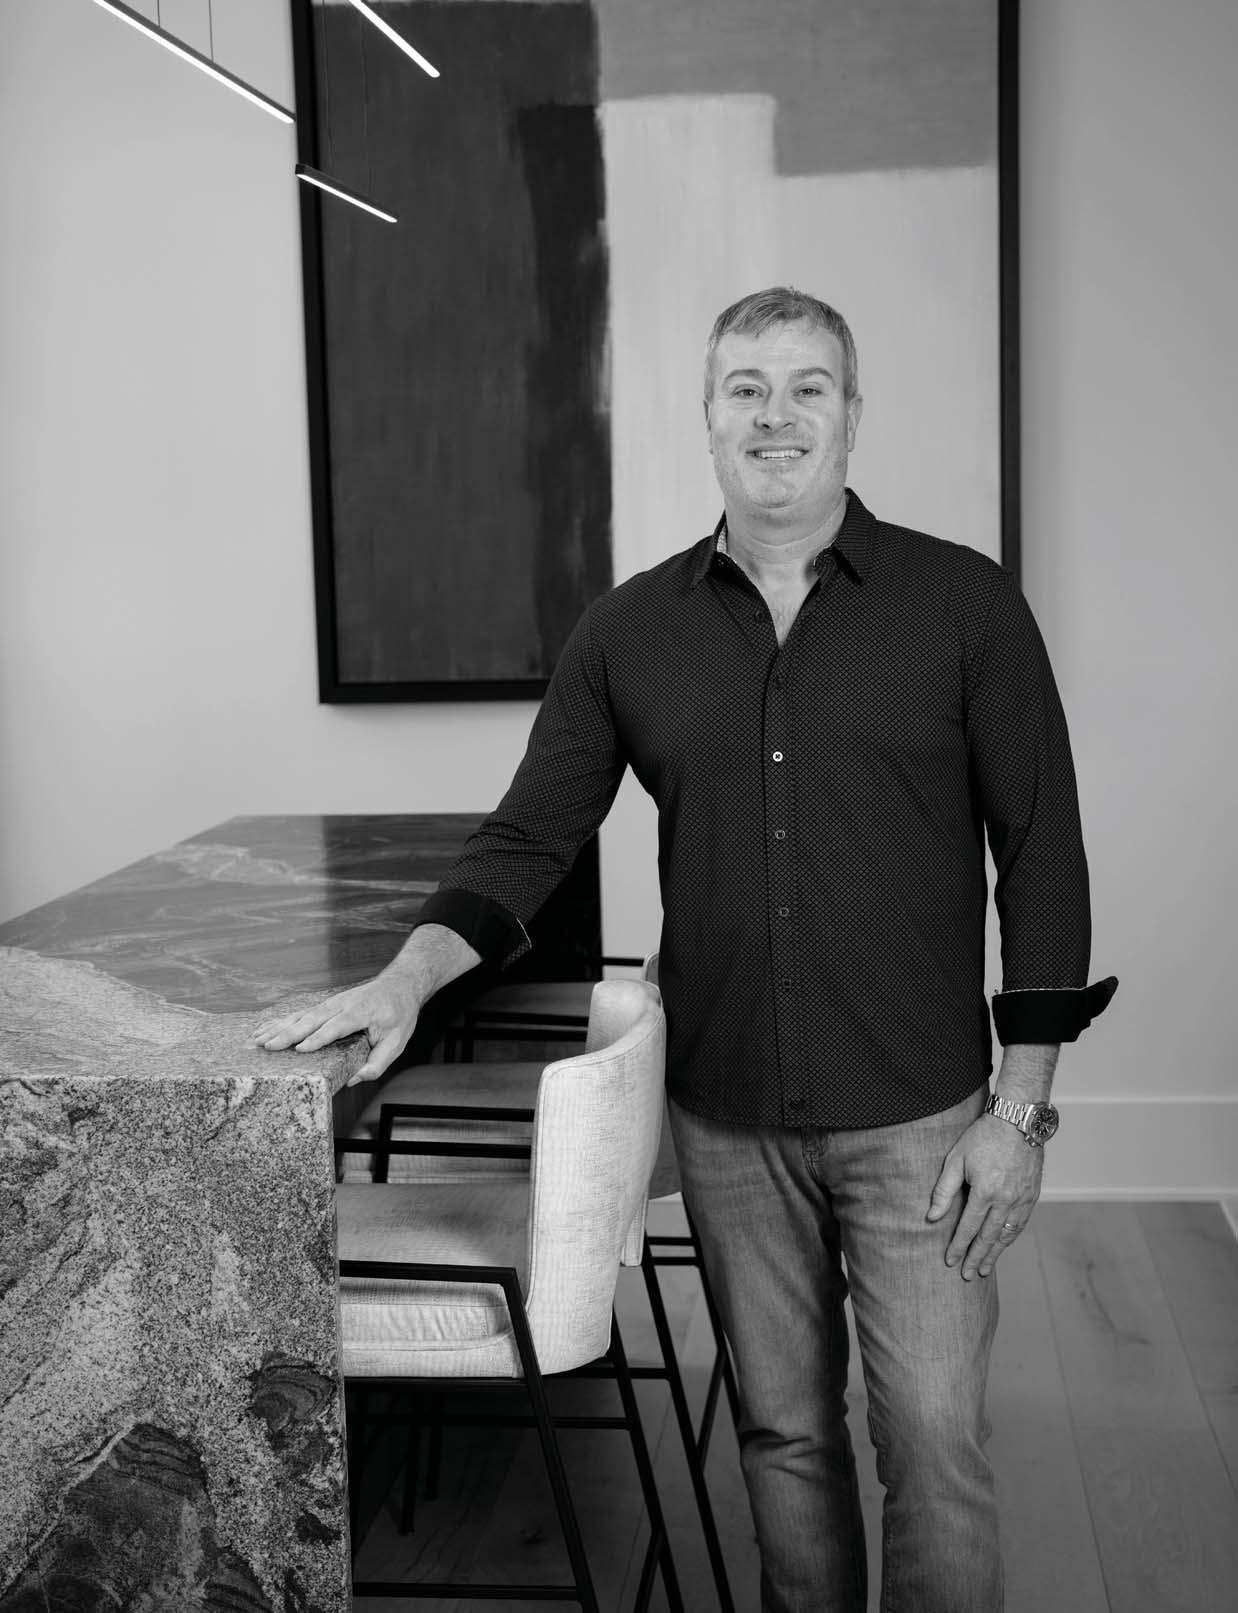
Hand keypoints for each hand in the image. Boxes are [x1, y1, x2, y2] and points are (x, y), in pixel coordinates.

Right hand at [251, 972, 422, 1085]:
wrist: (399, 984)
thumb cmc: (399, 1014)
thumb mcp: (397, 1041)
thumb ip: (378, 1063)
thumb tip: (353, 1079)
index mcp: (360, 1012)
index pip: (336, 1026)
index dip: (318, 1038)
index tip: (300, 1049)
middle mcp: (342, 1005)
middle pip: (312, 1019)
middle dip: (289, 1033)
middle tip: (269, 1046)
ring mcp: (331, 1003)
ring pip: (301, 1015)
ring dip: (278, 1027)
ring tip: (257, 1039)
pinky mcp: (325, 1005)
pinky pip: (301, 1013)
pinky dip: (281, 1021)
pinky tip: (263, 1029)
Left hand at [926, 1115, 1043, 1279]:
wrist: (1018, 1120)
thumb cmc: (982, 1136)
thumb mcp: (956, 1159)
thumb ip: (944, 1190)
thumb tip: (932, 1217)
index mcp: (985, 1191)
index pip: (969, 1227)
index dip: (958, 1246)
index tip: (950, 1261)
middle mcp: (1006, 1200)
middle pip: (989, 1237)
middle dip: (977, 1257)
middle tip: (968, 1276)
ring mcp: (1022, 1199)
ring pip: (1007, 1234)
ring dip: (996, 1253)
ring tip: (985, 1268)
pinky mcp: (1032, 1195)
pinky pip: (1021, 1223)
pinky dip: (1010, 1237)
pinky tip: (1003, 1245)